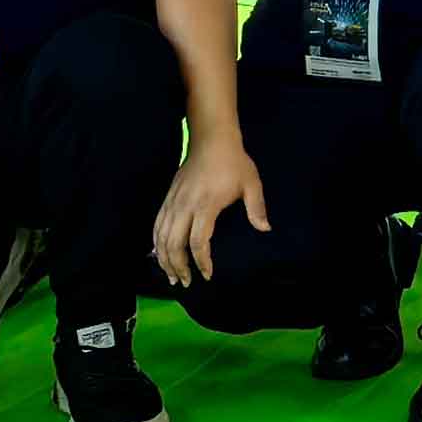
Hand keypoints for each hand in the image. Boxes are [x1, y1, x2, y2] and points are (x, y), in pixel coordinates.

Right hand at [154, 137, 266, 287]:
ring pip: (161, 237)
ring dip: (164, 259)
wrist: (211, 139)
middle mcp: (185, 206)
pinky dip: (156, 243)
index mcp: (206, 205)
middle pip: (174, 244)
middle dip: (178, 267)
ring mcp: (173, 202)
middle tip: (186, 282)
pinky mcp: (167, 198)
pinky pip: (157, 225)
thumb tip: (265, 229)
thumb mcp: (251, 183)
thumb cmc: (234, 162)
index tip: (207, 274)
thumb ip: (257, 208)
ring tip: (171, 276)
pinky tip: (159, 254)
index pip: (197, 242)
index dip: (201, 261)